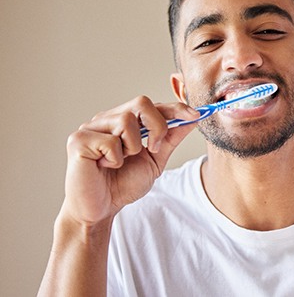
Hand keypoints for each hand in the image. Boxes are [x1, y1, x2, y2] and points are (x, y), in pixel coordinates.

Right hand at [61, 96, 198, 225]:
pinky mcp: (78, 140)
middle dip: (157, 126)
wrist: (100, 210)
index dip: (175, 108)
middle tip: (153, 149)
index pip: (153, 105)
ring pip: (126, 120)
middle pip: (141, 102)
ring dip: (132, 147)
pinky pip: (110, 141)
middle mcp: (107, 119)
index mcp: (123, 122)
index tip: (196, 115)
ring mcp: (91, 127)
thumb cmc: (122, 184)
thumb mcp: (154, 160)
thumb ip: (170, 139)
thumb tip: (192, 119)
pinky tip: (105, 167)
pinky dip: (115, 159)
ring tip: (120, 162)